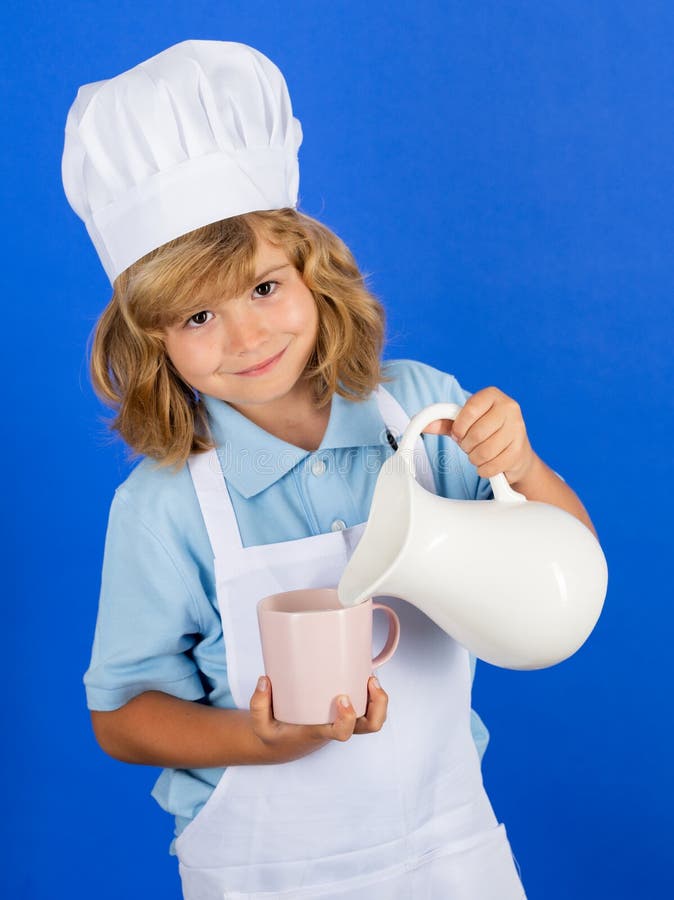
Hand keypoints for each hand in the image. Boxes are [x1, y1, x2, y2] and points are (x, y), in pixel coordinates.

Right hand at [249, 675, 388, 763]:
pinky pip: (368, 706)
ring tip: (372, 675)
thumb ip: (258, 705)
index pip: (342, 733)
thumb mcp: (261, 725)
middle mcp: (337, 727)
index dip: (348, 718)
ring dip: (380, 699)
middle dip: (378, 706)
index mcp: (320, 732)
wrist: (283, 744)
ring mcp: (344, 720)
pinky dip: (373, 694)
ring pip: (374, 717)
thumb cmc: (276, 733)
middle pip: (370, 726)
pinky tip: (365, 673)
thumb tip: (265, 680)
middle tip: (370, 681)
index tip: (342, 698)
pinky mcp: (346, 711)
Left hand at [424, 386, 536, 484]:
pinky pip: (493, 465)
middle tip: (469, 445)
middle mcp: (509, 408)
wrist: (516, 451)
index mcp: (493, 395)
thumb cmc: (487, 432)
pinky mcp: (520, 451)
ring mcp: (518, 429)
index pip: (471, 409)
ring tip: (477, 453)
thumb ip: (445, 421)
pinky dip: (484, 469)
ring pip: (484, 451)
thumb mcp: (466, 422)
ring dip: (474, 458)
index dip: (460, 427)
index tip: (458, 433)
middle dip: (466, 445)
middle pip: (477, 433)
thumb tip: (424, 424)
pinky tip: (487, 463)